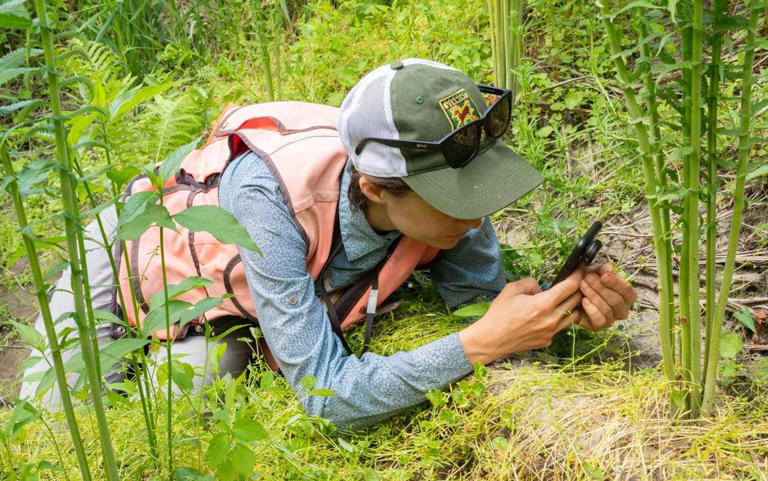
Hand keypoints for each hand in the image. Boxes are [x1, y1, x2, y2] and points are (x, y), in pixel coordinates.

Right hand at [459, 270, 584, 364]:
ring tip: (565, 299)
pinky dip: (560, 318)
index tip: (582, 269)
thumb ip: (531, 283)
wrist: (491, 339)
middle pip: (577, 300)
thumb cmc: (499, 313)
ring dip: (572, 305)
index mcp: (543, 304)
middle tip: (575, 282)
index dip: (579, 275)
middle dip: (578, 289)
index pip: (570, 286)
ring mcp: (551, 332)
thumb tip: (542, 287)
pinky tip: (550, 314)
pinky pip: (561, 327)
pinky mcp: (548, 341)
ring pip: (574, 315)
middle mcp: (551, 319)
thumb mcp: (512, 289)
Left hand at [576, 264, 636, 330]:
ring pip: (607, 310)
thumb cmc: (590, 283)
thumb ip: (604, 270)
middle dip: (600, 287)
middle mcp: (622, 311)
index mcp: (627, 297)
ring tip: (583, 285)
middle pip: (616, 300)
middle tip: (588, 278)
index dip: (616, 283)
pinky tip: (583, 300)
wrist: (574, 295)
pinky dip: (591, 309)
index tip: (603, 275)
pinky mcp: (598, 327)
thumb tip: (608, 270)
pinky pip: (598, 320)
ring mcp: (611, 320)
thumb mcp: (597, 273)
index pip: (627, 291)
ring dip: (593, 295)